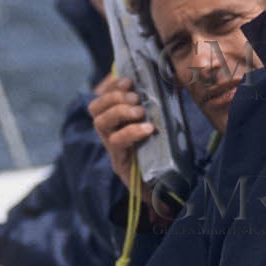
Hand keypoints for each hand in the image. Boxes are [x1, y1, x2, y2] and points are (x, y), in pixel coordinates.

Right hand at [89, 75, 154, 203]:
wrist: (166, 189)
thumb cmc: (163, 152)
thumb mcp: (160, 123)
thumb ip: (159, 103)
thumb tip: (170, 76)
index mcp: (115, 120)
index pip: (100, 96)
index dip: (109, 85)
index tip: (126, 79)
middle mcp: (108, 133)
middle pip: (94, 108)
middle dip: (113, 97)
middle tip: (135, 97)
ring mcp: (112, 149)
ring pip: (100, 123)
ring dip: (119, 111)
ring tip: (140, 111)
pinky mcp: (119, 163)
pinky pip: (117, 143)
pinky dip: (131, 131)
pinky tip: (147, 129)